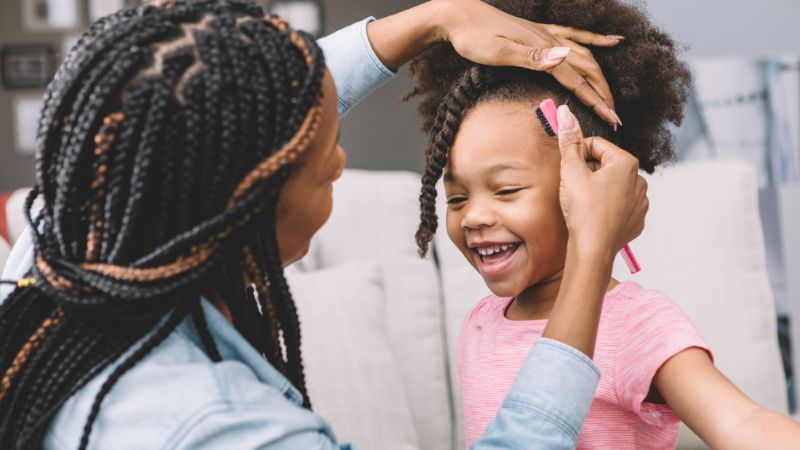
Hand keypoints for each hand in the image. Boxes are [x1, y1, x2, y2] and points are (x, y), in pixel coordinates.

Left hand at [432, 0, 622, 126]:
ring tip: (612, 97)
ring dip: (601, 78)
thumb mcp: (499, 52)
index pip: (577, 81)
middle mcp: (550, 40)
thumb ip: (532, 57)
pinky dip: (596, 40)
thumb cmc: (474, 38)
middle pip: (587, 70)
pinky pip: (576, 36)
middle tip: (615, 118)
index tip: (611, 121)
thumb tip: (564, 58)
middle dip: (603, 95)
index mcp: (543, 50)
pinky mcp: (540, 32)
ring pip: (584, 56)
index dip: (596, 102)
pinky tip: (612, 41)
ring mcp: (547, 35)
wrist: (459, 15)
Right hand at [556, 104, 647, 256]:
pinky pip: (620, 205)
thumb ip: (569, 140)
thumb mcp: (571, 171)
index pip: (595, 146)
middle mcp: (639, 179)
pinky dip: (607, 207)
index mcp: (626, 162)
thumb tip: (565, 112)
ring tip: (584, 204)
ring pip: (613, 185)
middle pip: (605, 165)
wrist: (593, 249)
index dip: (577, 155)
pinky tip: (595, 216)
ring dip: (598, 189)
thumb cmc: (583, 210)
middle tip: (574, 189)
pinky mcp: (637, 219)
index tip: (569, 169)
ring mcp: (641, 201)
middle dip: (589, 172)